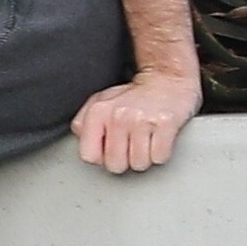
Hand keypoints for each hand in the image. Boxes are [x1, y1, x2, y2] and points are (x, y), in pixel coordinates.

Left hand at [70, 70, 199, 174]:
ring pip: (139, 164)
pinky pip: (159, 158)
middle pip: (115, 165)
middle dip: (124, 160)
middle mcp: (118, 115)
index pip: (89, 156)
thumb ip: (83, 122)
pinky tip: (157, 139)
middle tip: (130, 143)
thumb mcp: (100, 102)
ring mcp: (142, 120)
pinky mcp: (165, 124)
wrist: (166, 79)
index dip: (101, 157)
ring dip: (144, 157)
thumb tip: (80, 140)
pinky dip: (160, 153)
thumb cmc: (133, 96)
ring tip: (144, 140)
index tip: (109, 148)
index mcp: (98, 112)